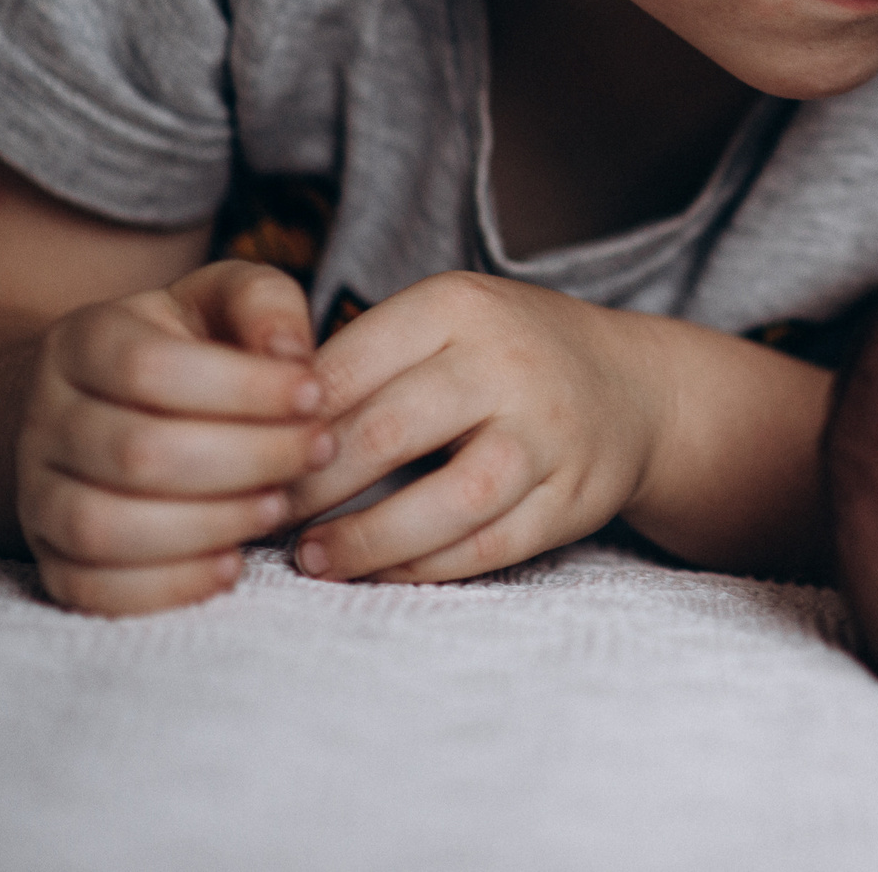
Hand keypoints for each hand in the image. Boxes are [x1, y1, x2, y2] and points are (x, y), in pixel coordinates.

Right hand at [16, 261, 330, 614]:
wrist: (114, 404)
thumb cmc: (194, 347)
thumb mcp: (227, 300)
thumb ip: (264, 303)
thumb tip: (289, 355)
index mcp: (84, 341)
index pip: (148, 368)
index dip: (242, 388)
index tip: (314, 393)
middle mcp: (46, 419)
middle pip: (137, 453)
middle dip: (247, 458)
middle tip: (316, 450)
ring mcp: (38, 495)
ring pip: (104, 527)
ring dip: (209, 525)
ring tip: (278, 505)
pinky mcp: (52, 559)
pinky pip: (92, 590)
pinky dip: (167, 587)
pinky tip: (232, 564)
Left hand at [283, 273, 659, 585]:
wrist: (635, 386)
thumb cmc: (507, 354)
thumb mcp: (444, 322)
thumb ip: (364, 358)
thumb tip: (254, 428)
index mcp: (460, 307)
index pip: (346, 367)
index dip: (282, 422)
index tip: (241, 456)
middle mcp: (509, 364)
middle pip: (386, 433)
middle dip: (310, 487)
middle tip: (260, 515)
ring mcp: (549, 434)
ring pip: (447, 501)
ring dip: (366, 541)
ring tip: (313, 559)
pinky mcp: (573, 497)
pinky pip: (489, 547)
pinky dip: (425, 568)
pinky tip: (382, 571)